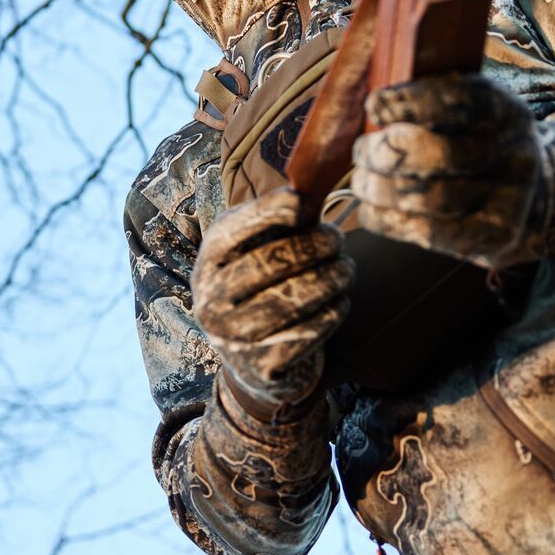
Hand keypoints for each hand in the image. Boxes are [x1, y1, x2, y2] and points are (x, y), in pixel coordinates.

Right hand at [192, 188, 354, 410]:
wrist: (253, 365)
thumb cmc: (259, 291)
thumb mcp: (252, 253)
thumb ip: (274, 224)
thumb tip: (310, 188)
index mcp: (208, 264)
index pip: (232, 231)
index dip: (267, 213)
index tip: (302, 203)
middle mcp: (211, 301)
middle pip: (270, 263)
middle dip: (313, 246)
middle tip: (338, 238)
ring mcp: (233, 338)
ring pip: (294, 297)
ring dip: (331, 278)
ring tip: (346, 269)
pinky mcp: (263, 366)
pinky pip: (309, 331)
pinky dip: (332, 312)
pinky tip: (340, 301)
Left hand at [353, 73, 546, 267]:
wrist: (538, 201)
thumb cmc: (482, 148)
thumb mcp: (476, 116)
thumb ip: (435, 104)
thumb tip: (372, 107)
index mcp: (509, 114)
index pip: (464, 101)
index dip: (412, 101)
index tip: (374, 105)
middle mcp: (516, 157)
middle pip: (442, 154)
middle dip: (386, 151)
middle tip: (362, 150)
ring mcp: (509, 203)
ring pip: (429, 198)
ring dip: (379, 188)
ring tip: (362, 180)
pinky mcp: (492, 240)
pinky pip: (427, 233)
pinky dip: (386, 219)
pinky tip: (372, 208)